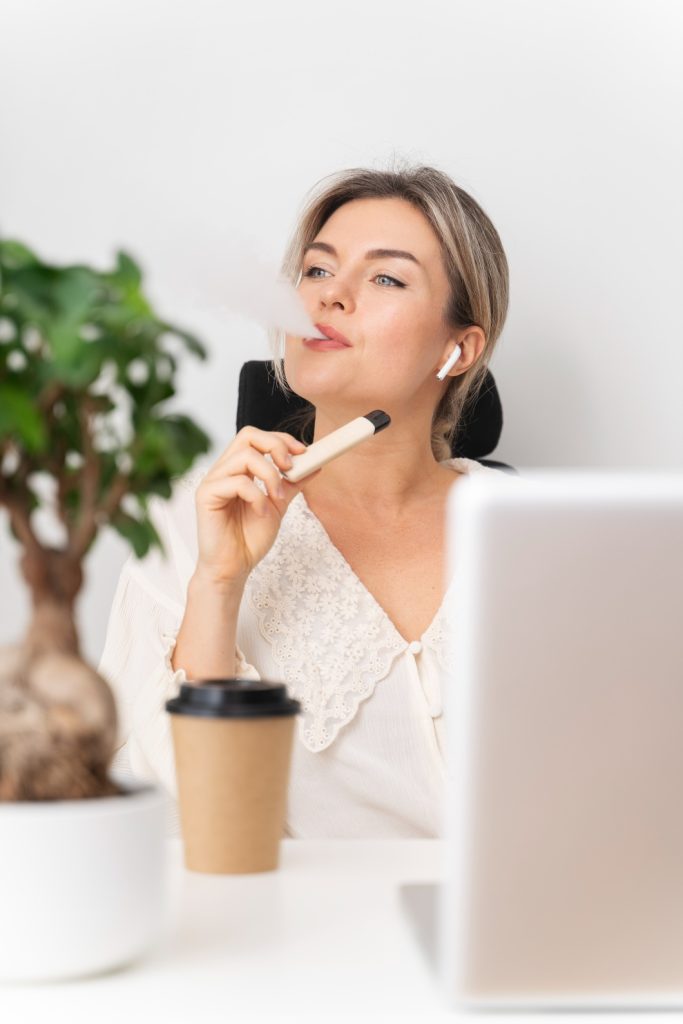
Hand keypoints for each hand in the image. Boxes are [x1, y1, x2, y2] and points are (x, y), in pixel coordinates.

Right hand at [193, 427, 318, 587]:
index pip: (257, 438)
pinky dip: (257, 496)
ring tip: (278, 497)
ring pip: (245, 456)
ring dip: (270, 475)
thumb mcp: (278, 505)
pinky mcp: (206, 495)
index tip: (303, 453)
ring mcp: (213, 481)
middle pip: (247, 435)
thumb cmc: (249, 538)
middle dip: (275, 446)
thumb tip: (315, 464)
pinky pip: (237, 482)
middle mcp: (224, 470)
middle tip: (291, 466)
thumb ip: (291, 484)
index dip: (281, 439)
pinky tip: (261, 512)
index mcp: (238, 469)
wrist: (234, 567)